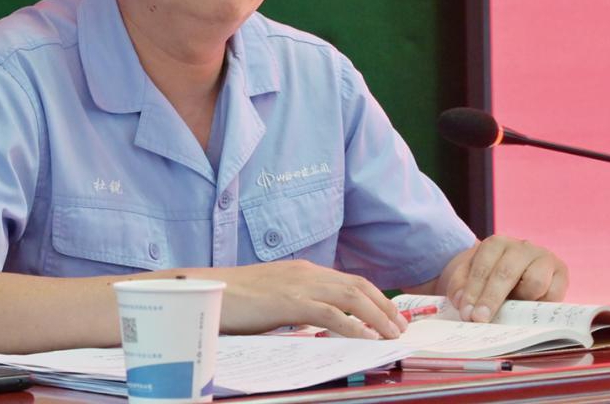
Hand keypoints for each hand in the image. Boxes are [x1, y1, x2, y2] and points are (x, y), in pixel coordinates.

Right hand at [195, 259, 407, 339]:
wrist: (208, 291)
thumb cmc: (235, 298)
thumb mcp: (274, 297)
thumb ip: (298, 304)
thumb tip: (318, 321)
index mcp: (304, 270)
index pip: (350, 280)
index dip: (376, 297)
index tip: (391, 315)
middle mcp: (307, 272)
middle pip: (358, 285)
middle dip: (385, 306)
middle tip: (402, 327)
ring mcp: (299, 285)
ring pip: (351, 297)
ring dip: (378, 316)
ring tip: (393, 334)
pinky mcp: (290, 301)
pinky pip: (331, 314)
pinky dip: (354, 325)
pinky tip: (367, 338)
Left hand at [442, 235, 568, 322]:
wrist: (515, 270)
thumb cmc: (489, 274)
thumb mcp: (469, 276)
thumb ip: (461, 287)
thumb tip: (463, 305)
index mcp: (496, 243)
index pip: (483, 268)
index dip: (473, 292)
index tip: (467, 313)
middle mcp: (521, 246)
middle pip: (506, 274)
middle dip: (491, 299)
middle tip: (480, 319)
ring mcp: (544, 258)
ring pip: (535, 283)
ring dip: (521, 300)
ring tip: (511, 309)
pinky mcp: (561, 272)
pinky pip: (554, 293)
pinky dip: (541, 304)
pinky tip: (530, 307)